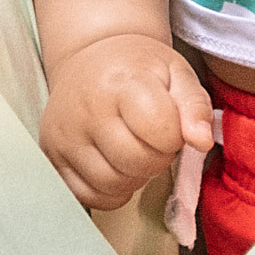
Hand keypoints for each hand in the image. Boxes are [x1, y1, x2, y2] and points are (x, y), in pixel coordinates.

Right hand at [39, 35, 212, 212]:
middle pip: (137, 163)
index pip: (162, 132)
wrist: (90, 57)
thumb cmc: (137, 67)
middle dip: (157, 158)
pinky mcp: (52, 156)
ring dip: (134, 177)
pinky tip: (115, 165)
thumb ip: (195, 107)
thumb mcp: (177, 72)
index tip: (168, 122)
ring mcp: (64, 136)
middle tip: (153, 139)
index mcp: (122, 82)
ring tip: (134, 149)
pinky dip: (109, 191)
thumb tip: (201, 142)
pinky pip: (88, 197)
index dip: (175, 135)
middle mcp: (86, 110)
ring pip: (112, 184)